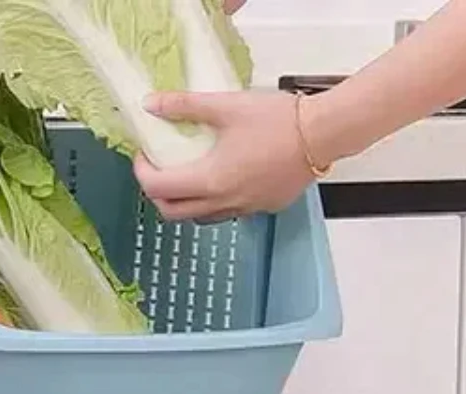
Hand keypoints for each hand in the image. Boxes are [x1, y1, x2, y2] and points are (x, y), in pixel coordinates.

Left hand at [133, 90, 314, 221]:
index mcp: (209, 181)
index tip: (144, 154)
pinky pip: (226, 213)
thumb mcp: (226, 106)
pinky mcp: (261, 209)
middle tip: (158, 169)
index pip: (157, 189)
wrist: (323, 134)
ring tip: (187, 174)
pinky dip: (213, 202)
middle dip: (157, 194)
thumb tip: (151, 104)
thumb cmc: (278, 120)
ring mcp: (243, 210)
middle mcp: (222, 203)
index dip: (142, 172)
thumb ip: (185, 106)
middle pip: (171, 212)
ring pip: (198, 218)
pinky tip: (221, 179)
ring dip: (184, 202)